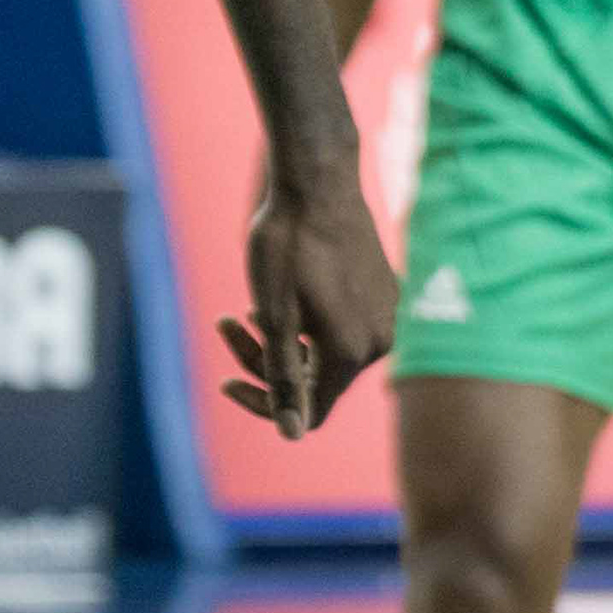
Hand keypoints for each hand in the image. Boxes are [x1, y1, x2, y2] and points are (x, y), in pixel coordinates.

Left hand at [226, 148, 397, 430]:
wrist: (317, 178)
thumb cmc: (287, 243)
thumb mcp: (274, 313)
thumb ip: (285, 376)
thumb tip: (292, 434)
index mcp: (351, 353)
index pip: (308, 411)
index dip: (264, 403)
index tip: (225, 382)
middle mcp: (380, 341)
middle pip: (315, 379)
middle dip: (266, 360)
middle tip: (225, 322)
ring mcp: (387, 315)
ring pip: (326, 350)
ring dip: (284, 338)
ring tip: (244, 309)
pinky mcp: (384, 292)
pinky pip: (343, 325)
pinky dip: (308, 320)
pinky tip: (282, 294)